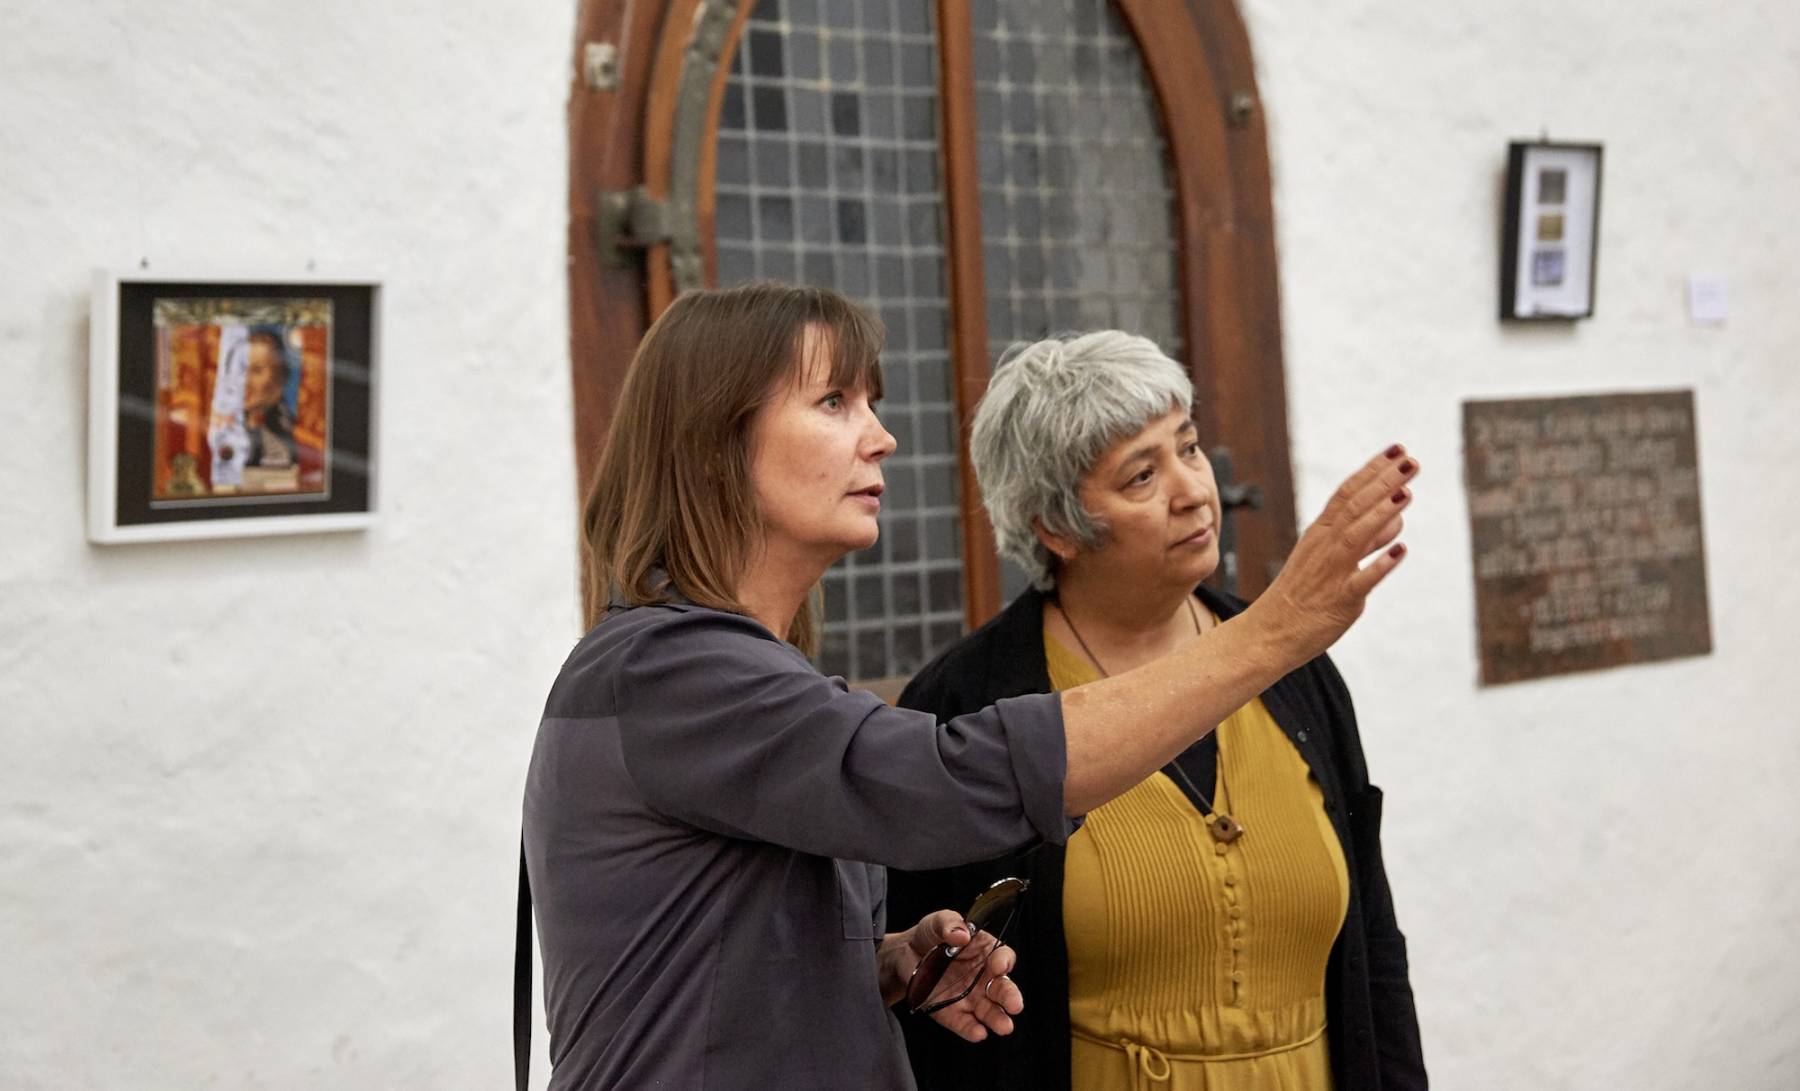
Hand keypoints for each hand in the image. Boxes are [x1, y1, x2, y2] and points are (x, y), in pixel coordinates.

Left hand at [877, 909, 1023, 1041]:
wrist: (904, 954)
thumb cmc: (929, 935)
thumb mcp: (938, 921)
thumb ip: (950, 923)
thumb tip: (961, 934)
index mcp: (985, 951)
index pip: (1002, 956)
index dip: (1004, 961)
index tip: (999, 965)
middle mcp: (982, 976)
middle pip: (1001, 987)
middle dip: (1009, 997)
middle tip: (1015, 1005)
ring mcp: (968, 996)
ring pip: (987, 1010)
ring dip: (996, 1018)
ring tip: (1004, 1026)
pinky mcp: (951, 1012)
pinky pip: (963, 1022)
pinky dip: (971, 1029)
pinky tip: (978, 1033)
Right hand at [1254, 444, 1418, 660]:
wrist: (1268, 633)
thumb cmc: (1302, 596)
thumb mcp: (1331, 560)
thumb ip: (1367, 540)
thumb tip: (1397, 519)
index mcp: (1320, 534)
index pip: (1348, 493)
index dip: (1374, 470)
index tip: (1398, 449)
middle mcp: (1324, 547)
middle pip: (1354, 507)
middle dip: (1383, 482)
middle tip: (1411, 461)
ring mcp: (1330, 573)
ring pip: (1356, 536)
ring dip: (1382, 513)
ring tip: (1406, 492)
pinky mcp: (1339, 602)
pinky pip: (1361, 581)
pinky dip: (1380, 565)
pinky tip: (1401, 551)